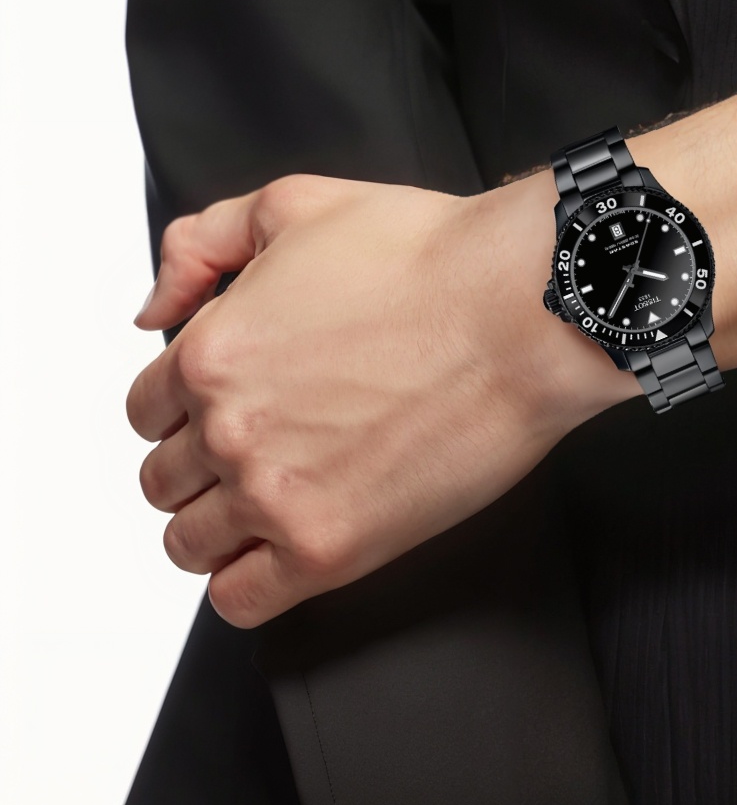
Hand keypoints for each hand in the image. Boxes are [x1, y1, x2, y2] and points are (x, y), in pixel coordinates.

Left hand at [128, 172, 632, 627]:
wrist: (522, 308)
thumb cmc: (432, 257)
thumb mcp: (296, 204)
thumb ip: (200, 244)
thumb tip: (152, 307)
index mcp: (211, 352)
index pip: (146, 410)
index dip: (185, 405)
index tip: (222, 407)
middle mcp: (230, 430)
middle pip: (163, 479)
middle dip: (200, 463)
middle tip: (258, 446)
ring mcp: (275, 496)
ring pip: (188, 544)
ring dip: (217, 524)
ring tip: (270, 500)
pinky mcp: (330, 549)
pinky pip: (239, 600)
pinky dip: (246, 582)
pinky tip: (281, 550)